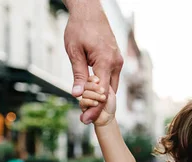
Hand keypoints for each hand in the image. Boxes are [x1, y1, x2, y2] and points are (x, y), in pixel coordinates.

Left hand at [64, 1, 122, 123]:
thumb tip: (77, 95)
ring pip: (111, 86)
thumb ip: (78, 75)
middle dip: (98, 107)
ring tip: (87, 108)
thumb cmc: (79, 28)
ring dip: (101, 97)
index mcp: (105, 62)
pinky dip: (103, 86)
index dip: (94, 109)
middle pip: (109, 93)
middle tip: (85, 118)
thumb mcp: (74, 52)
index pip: (102, 93)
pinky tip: (93, 93)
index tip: (85, 120)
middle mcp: (116, 63)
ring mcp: (118, 61)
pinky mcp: (116, 59)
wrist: (89, 11)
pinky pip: (111, 78)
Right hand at [79, 76, 114, 126]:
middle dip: (95, 87)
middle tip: (103, 91)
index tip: (98, 81)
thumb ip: (104, 84)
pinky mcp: (83, 106)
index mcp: (94, 86)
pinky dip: (90, 102)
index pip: (90, 79)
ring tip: (103, 99)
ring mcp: (85, 98)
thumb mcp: (110, 92)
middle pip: (86, 85)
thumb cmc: (110, 104)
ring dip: (94, 95)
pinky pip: (82, 101)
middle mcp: (88, 91)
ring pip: (85, 93)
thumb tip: (97, 79)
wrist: (108, 117)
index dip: (93, 79)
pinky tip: (96, 103)